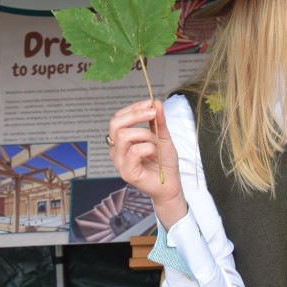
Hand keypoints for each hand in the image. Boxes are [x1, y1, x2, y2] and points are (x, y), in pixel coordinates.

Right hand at [108, 99, 187, 227]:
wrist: (171, 184)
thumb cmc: (164, 162)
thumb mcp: (162, 137)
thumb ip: (158, 121)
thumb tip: (156, 102)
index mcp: (121, 141)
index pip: (118, 118)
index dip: (133, 108)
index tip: (150, 104)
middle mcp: (116, 151)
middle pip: (115, 124)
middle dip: (135, 114)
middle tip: (153, 114)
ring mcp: (119, 162)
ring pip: (124, 136)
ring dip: (145, 134)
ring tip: (155, 143)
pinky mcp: (127, 173)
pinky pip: (134, 151)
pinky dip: (148, 147)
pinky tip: (154, 153)